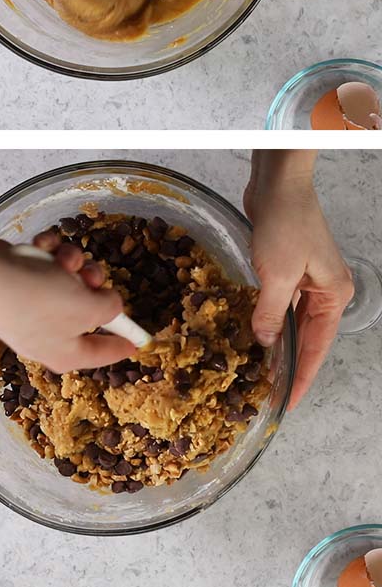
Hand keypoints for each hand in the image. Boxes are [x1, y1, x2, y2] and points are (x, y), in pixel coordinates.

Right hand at [0, 232, 136, 373]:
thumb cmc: (36, 298)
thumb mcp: (87, 307)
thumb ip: (109, 308)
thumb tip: (109, 303)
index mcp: (66, 354)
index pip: (104, 354)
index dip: (125, 343)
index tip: (142, 340)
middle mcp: (46, 337)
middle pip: (86, 310)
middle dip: (91, 284)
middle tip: (89, 273)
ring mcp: (27, 311)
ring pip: (65, 282)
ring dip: (68, 262)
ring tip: (60, 256)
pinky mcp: (13, 287)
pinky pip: (41, 268)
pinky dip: (44, 254)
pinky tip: (40, 247)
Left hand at [243, 152, 352, 407]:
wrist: (278, 184)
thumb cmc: (286, 223)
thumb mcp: (277, 273)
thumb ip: (269, 311)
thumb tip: (262, 341)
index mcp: (333, 296)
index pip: (316, 348)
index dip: (301, 376)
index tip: (287, 402)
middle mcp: (324, 292)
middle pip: (305, 338)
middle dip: (287, 365)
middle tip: (266, 392)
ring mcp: (305, 280)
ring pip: (289, 322)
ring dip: (274, 343)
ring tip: (257, 371)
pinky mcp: (285, 268)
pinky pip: (277, 303)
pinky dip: (266, 319)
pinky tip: (252, 334)